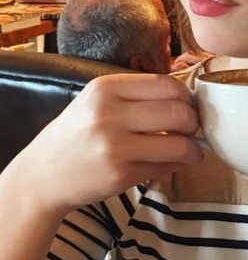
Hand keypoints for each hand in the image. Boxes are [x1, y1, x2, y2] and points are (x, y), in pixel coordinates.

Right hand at [5, 73, 202, 214]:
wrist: (41, 175)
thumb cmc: (77, 135)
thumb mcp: (98, 103)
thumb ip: (138, 97)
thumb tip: (188, 102)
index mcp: (106, 88)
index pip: (167, 84)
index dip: (187, 97)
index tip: (189, 106)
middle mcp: (109, 113)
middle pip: (178, 112)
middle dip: (194, 123)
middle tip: (193, 130)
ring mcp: (114, 146)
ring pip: (179, 144)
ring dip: (193, 149)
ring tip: (191, 151)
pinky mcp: (120, 174)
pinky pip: (165, 167)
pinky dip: (177, 166)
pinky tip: (171, 163)